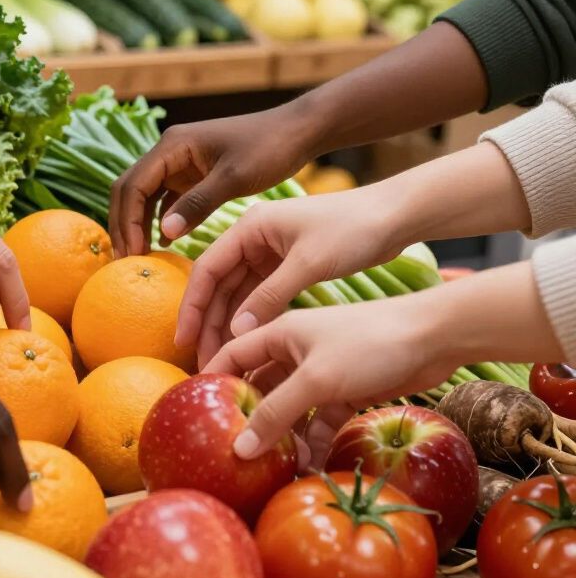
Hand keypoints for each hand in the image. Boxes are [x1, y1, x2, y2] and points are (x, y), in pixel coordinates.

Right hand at [109, 103, 316, 257]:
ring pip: (144, 196)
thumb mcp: (234, 178)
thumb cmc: (269, 148)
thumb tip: (163, 233)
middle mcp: (169, 152)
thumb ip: (197, 204)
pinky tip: (164, 245)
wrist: (297, 132)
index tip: (132, 253)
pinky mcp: (192, 175)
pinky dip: (160, 221)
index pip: (133, 185)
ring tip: (139, 258)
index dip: (127, 220)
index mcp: (172, 145)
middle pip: (129, 189)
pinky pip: (165, 200)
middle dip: (124, 224)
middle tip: (127, 261)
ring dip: (138, 224)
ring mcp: (179, 164)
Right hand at [176, 187, 403, 367]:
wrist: (395, 217)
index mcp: (249, 226)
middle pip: (218, 285)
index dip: (192, 307)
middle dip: (208, 323)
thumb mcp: (309, 264)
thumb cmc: (353, 229)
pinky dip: (250, 319)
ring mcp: (269, 251)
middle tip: (201, 360)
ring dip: (227, 325)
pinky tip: (245, 345)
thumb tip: (236, 332)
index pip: (206, 269)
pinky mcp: (286, 265)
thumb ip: (270, 296)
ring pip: (236, 294)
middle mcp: (253, 237)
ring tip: (220, 360)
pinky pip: (258, 296)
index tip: (183, 340)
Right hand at [202, 296, 454, 465]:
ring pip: (291, 408)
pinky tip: (310, 463)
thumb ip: (276, 413)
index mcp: (280, 333)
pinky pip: (320, 419)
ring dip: (285, 435)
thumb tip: (239, 449)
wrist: (435, 338)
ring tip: (277, 466)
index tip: (198, 412)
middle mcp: (296, 350)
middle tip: (236, 451)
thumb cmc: (370, 343)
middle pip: (261, 387)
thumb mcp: (316, 379)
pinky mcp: (347, 390)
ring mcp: (322, 371)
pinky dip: (315, 439)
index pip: (233, 354)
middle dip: (250, 418)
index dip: (213, 380)